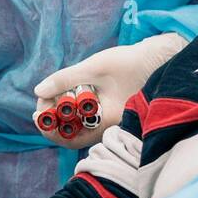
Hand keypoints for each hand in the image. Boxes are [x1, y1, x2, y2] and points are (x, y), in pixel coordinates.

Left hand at [32, 33, 185, 148]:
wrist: (159, 57)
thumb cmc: (130, 62)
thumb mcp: (95, 67)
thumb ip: (66, 78)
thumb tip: (38, 91)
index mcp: (106, 122)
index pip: (70, 139)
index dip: (50, 128)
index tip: (37, 111)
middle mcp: (106, 127)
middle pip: (70, 133)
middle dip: (52, 117)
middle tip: (43, 97)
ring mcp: (107, 119)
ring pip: (76, 124)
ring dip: (61, 109)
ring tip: (54, 90)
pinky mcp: (108, 110)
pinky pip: (84, 114)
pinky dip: (72, 104)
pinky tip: (68, 88)